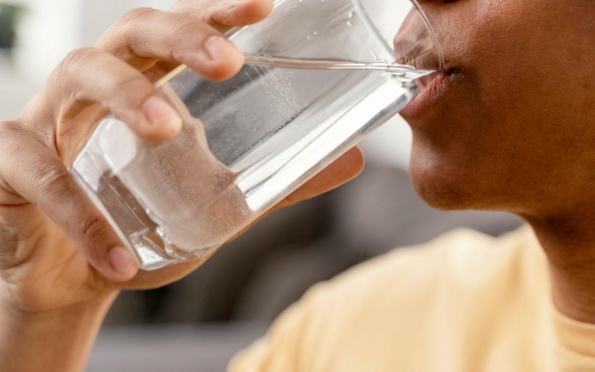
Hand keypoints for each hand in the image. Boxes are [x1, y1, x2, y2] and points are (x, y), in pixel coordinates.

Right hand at [0, 0, 364, 317]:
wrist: (75, 279)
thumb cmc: (144, 225)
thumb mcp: (217, 203)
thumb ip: (277, 183)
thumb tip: (351, 161)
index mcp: (146, 87)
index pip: (179, 34)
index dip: (214, 12)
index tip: (263, 5)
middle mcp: (96, 89)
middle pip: (130, 32)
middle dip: (179, 35)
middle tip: (228, 60)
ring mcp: (48, 120)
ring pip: (79, 77)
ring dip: (128, 97)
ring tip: (170, 131)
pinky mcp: (10, 165)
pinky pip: (40, 175)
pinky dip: (83, 217)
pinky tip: (122, 259)